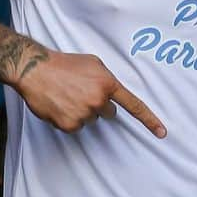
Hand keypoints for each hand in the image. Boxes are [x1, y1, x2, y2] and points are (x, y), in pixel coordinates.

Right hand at [16, 50, 165, 137]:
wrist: (35, 69)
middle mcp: (98, 101)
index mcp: (107, 84)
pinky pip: (76, 126)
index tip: (162, 133)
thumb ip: (107, 79)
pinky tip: (59, 105)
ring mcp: (84, 114)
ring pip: (91, 120)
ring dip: (82, 111)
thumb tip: (113, 94)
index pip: (134, 105)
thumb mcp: (93, 63)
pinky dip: (68, 119)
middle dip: (98, 105)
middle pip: (108, 113)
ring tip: (66, 96)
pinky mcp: (70, 125)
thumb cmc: (64, 64)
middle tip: (80, 92)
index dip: (149, 120)